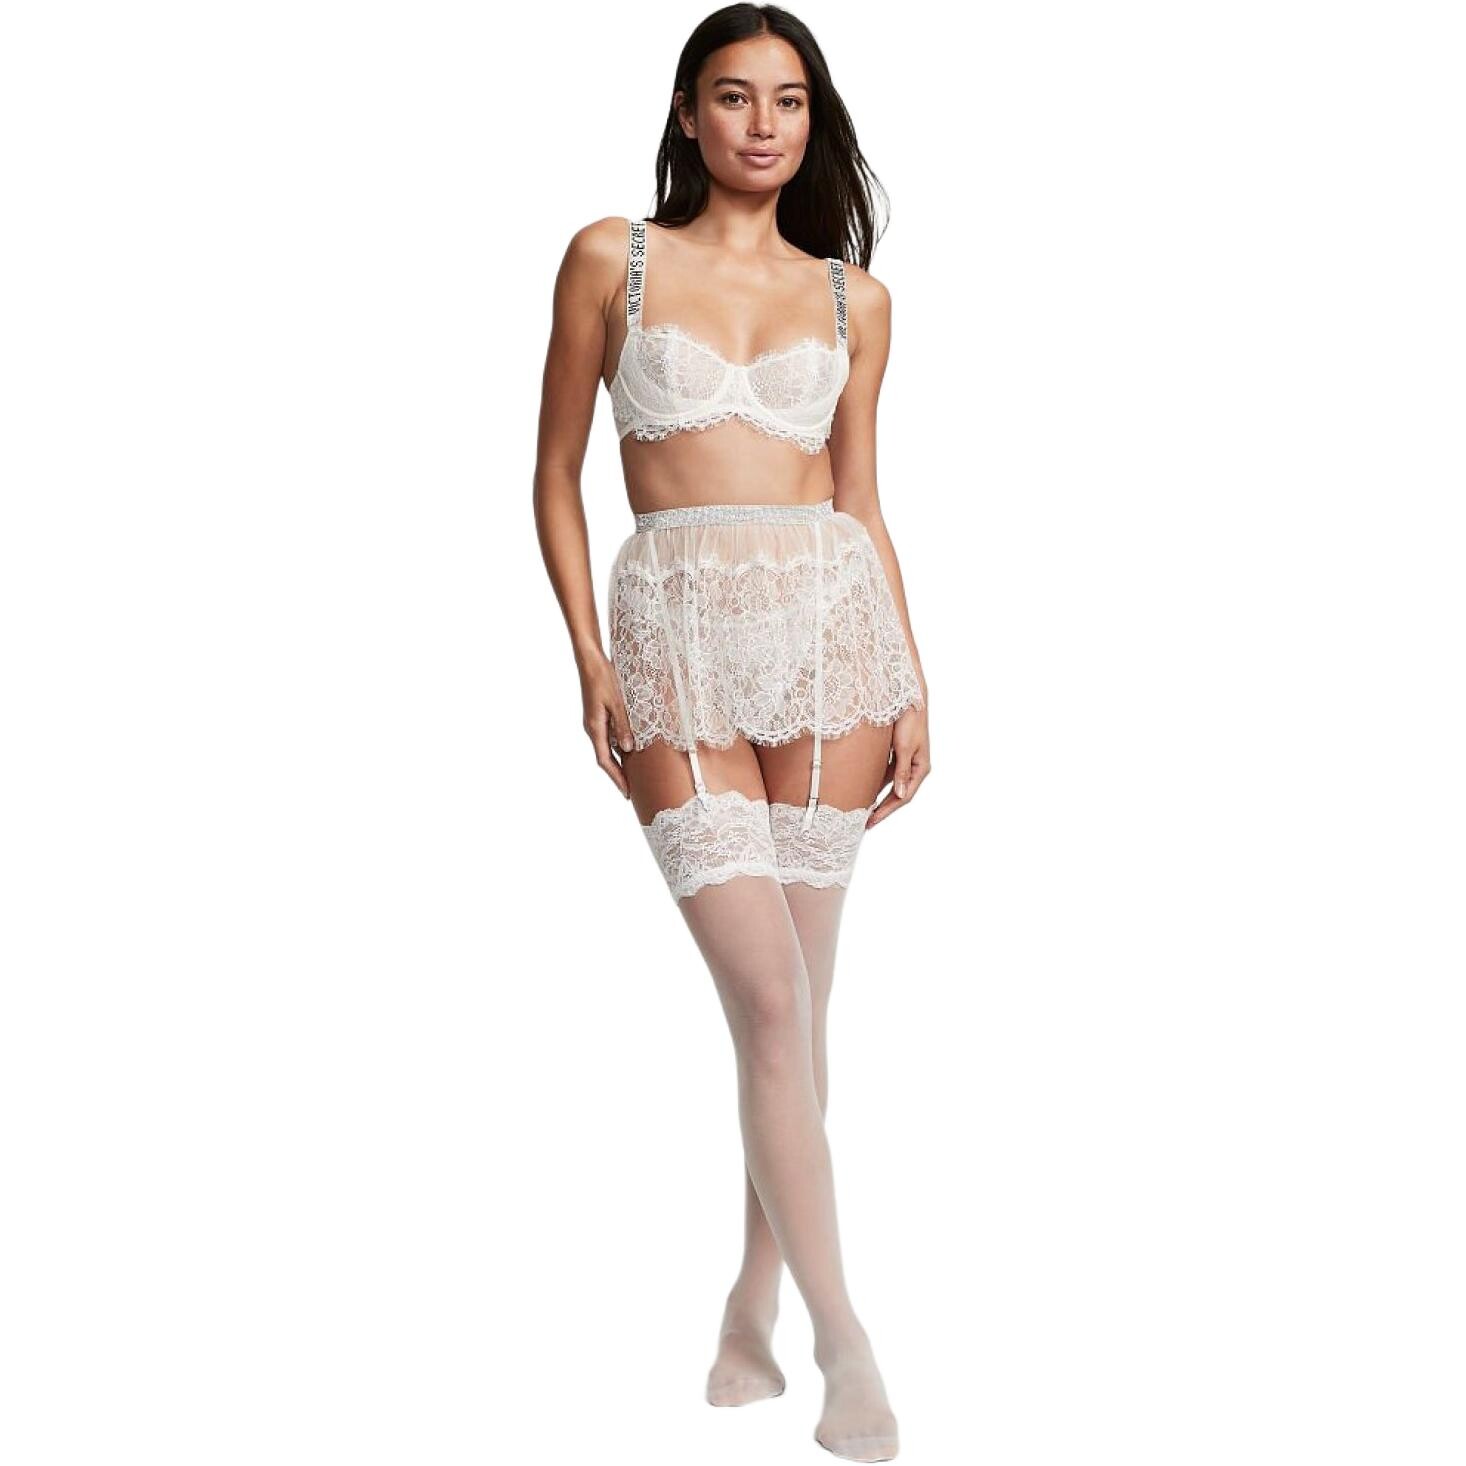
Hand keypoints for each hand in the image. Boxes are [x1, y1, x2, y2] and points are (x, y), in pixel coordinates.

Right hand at [582, 655, 635, 798]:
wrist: (589, 661)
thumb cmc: (603, 678)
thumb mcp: (617, 702)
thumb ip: (622, 726)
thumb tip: (627, 749)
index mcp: (595, 727)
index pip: (605, 761)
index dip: (616, 778)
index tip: (627, 793)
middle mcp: (592, 728)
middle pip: (605, 758)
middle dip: (618, 775)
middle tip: (631, 791)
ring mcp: (594, 722)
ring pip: (607, 748)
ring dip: (618, 762)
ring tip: (632, 775)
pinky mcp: (598, 716)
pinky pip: (608, 737)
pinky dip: (618, 748)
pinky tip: (629, 751)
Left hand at [866, 699, 929, 828]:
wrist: (909, 699)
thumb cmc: (910, 721)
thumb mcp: (905, 748)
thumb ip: (902, 772)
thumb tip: (900, 795)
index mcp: (921, 769)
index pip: (903, 797)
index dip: (887, 811)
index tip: (872, 821)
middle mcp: (915, 768)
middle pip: (898, 795)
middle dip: (883, 809)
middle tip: (866, 822)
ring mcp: (907, 761)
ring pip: (892, 786)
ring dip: (879, 797)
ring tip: (864, 809)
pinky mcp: (898, 754)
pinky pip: (887, 774)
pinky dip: (877, 782)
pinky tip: (866, 788)